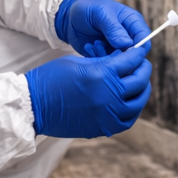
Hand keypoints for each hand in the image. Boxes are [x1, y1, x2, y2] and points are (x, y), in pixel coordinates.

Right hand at [26, 44, 151, 138]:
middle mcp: (109, 95)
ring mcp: (109, 114)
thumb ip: (104, 62)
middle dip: (143, 69)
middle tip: (142, 64)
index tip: (139, 50)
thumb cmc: (51, 79)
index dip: (137, 53)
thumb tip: (123, 60)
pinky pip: (128, 118)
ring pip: (138, 101)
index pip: (131, 60)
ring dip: (142, 90)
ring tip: (140, 82)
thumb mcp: (78, 62)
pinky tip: (131, 101)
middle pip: (140, 80)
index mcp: (101, 74)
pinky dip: (133, 108)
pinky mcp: (105, 127)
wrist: (34, 107)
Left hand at [55, 0, 152, 57]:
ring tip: (94, 45)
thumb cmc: (86, 9)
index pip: (145, 40)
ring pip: (122, 62)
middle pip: (135, 55)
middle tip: (102, 46)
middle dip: (120, 55)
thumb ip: (114, 28)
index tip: (121, 49)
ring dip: (107, 57)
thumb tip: (127, 44)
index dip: (137, 49)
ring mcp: (118, 48)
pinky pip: (109, 65)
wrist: (68, 17)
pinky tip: (89, 48)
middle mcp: (129, 37)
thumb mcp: (100, 14)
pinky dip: (99, 60)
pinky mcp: (108, 56)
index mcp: (133, 23)